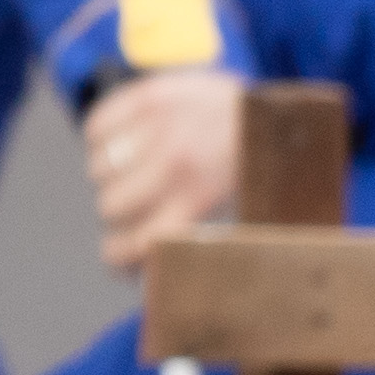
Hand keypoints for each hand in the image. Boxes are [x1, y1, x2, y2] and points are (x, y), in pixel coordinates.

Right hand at [80, 65, 252, 272]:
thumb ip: (193, 242)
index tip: (117, 256)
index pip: (133, 243)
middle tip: (137, 206)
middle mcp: (175, 161)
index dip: (117, 257)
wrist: (279, 108)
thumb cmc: (257, 166)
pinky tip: (127, 143)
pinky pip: (95, 126)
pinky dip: (103, 137)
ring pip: (98, 168)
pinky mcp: (150, 95)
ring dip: (112, 174)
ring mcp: (160, 125)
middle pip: (109, 207)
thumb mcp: (239, 213)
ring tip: (137, 170)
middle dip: (119, 213)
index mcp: (198, 198)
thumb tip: (148, 279)